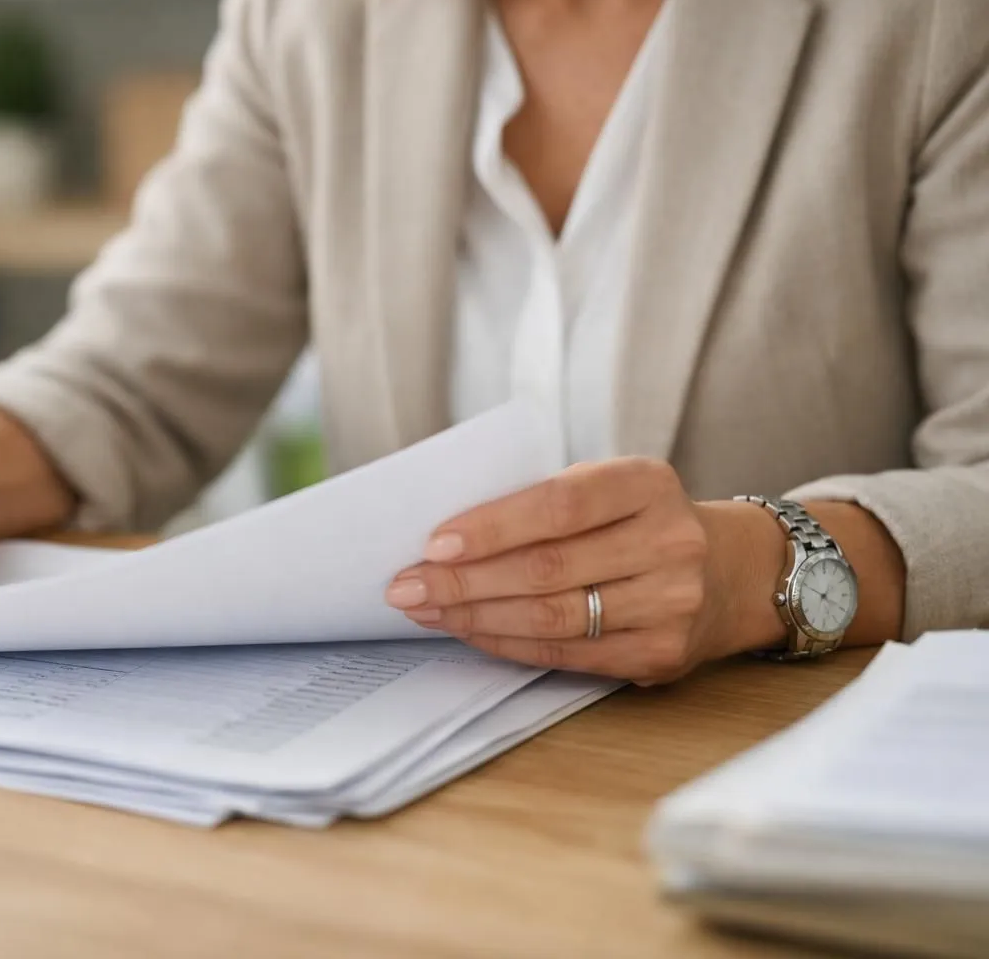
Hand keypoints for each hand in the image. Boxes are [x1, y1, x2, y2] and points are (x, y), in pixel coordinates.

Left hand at [384, 458, 785, 684]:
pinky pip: (568, 653)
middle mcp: (669, 542)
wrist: (733, 571)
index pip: (559, 505)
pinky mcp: (662, 654)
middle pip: (547, 568)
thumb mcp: (610, 487)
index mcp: (648, 483)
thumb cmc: (640, 521)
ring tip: (425, 609)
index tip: (433, 544)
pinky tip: (468, 631)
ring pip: (553, 616)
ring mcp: (672, 603)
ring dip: (475, 616)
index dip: (492, 527)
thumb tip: (446, 538)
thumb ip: (546, 501)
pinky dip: (507, 643)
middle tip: (405, 585)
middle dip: (464, 581)